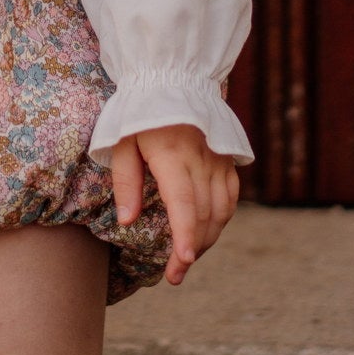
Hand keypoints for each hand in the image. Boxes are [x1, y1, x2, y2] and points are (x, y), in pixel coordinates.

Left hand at [111, 123, 238, 285]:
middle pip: (203, 214)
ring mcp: (218, 160)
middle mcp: (200, 159)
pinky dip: (220, 220)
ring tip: (187, 258)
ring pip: (221, 210)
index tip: (182, 262)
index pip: (183, 202)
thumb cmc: (140, 112)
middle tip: (175, 275)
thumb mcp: (122, 140)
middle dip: (191, 249)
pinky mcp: (226, 160)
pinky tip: (206, 233)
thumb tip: (127, 221)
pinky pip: (230, 197)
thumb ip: (125, 181)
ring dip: (206, 239)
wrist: (171, 79)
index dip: (184, 234)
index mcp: (172, 153)